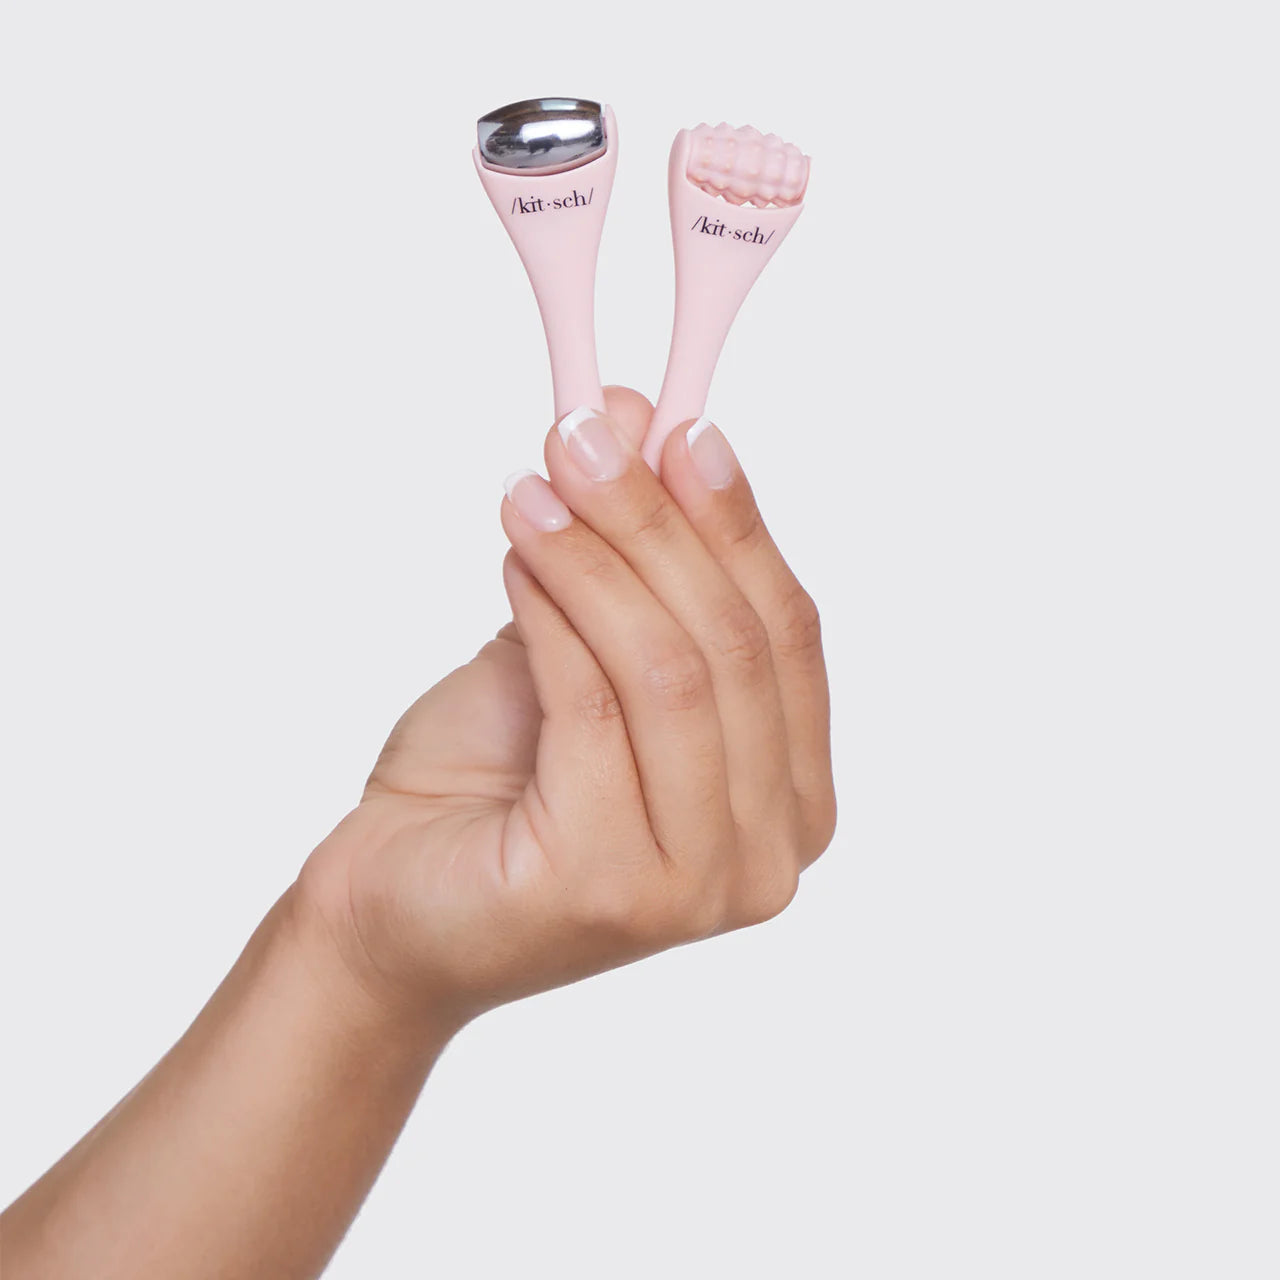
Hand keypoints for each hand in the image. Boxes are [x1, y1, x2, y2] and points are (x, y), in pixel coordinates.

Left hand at [298, 387, 834, 1026]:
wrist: (392, 900)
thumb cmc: (492, 787)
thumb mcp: (578, 649)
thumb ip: (629, 556)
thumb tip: (641, 418)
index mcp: (790, 800)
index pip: (788, 637)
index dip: (739, 524)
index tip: (682, 430)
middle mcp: (767, 856)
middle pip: (733, 646)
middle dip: (657, 523)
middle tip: (584, 437)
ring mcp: (701, 887)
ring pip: (669, 671)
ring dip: (597, 558)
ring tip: (532, 490)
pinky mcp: (616, 892)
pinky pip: (593, 709)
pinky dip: (553, 615)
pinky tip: (516, 559)